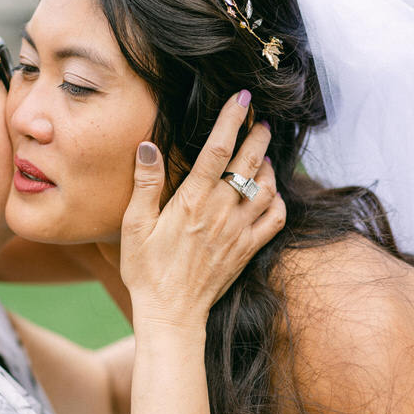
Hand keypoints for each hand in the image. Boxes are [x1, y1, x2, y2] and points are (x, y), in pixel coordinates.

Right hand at [118, 90, 284, 327]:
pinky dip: (278, 200)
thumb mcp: (135, 225)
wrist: (172, 314)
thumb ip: (146, 183)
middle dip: (259, 135)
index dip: (232, 120)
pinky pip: (275, 219)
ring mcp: (239, 231)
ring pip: (266, 188)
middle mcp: (221, 212)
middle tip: (262, 120)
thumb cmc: (147, 270)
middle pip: (250, 162)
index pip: (218, 150)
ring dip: (270, 166)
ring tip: (266, 153)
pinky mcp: (248, 250)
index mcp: (193, 201)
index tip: (242, 99)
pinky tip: (271, 193)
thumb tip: (148, 145)